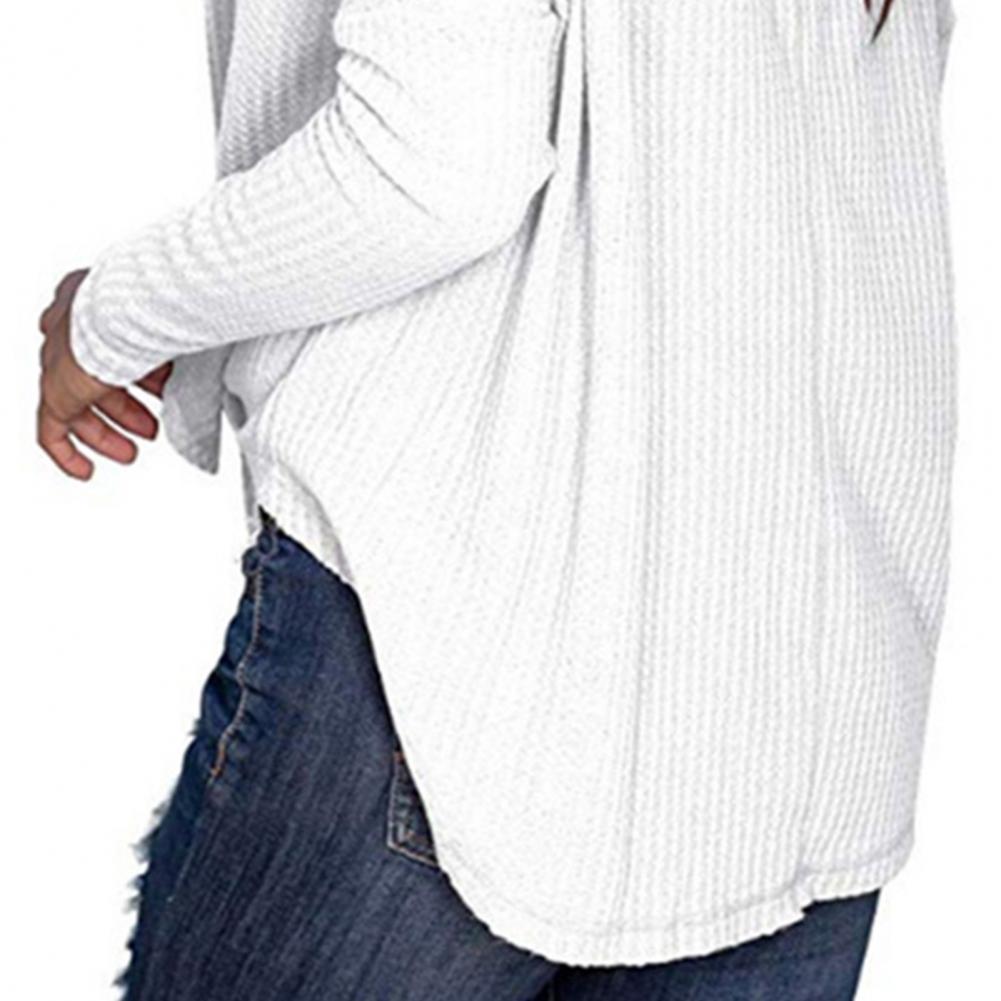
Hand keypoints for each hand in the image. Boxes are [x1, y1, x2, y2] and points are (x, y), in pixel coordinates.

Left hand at [37, 269, 172, 479]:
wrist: (132, 311)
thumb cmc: (160, 307)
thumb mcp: (176, 330)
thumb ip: (179, 349)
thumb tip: (205, 374)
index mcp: (95, 302)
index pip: (109, 347)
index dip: (137, 377)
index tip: (158, 393)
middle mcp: (71, 328)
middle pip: (93, 379)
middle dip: (126, 410)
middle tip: (148, 430)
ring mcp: (60, 360)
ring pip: (76, 405)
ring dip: (107, 432)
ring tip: (130, 452)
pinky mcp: (56, 391)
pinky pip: (52, 430)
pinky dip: (68, 452)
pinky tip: (84, 470)